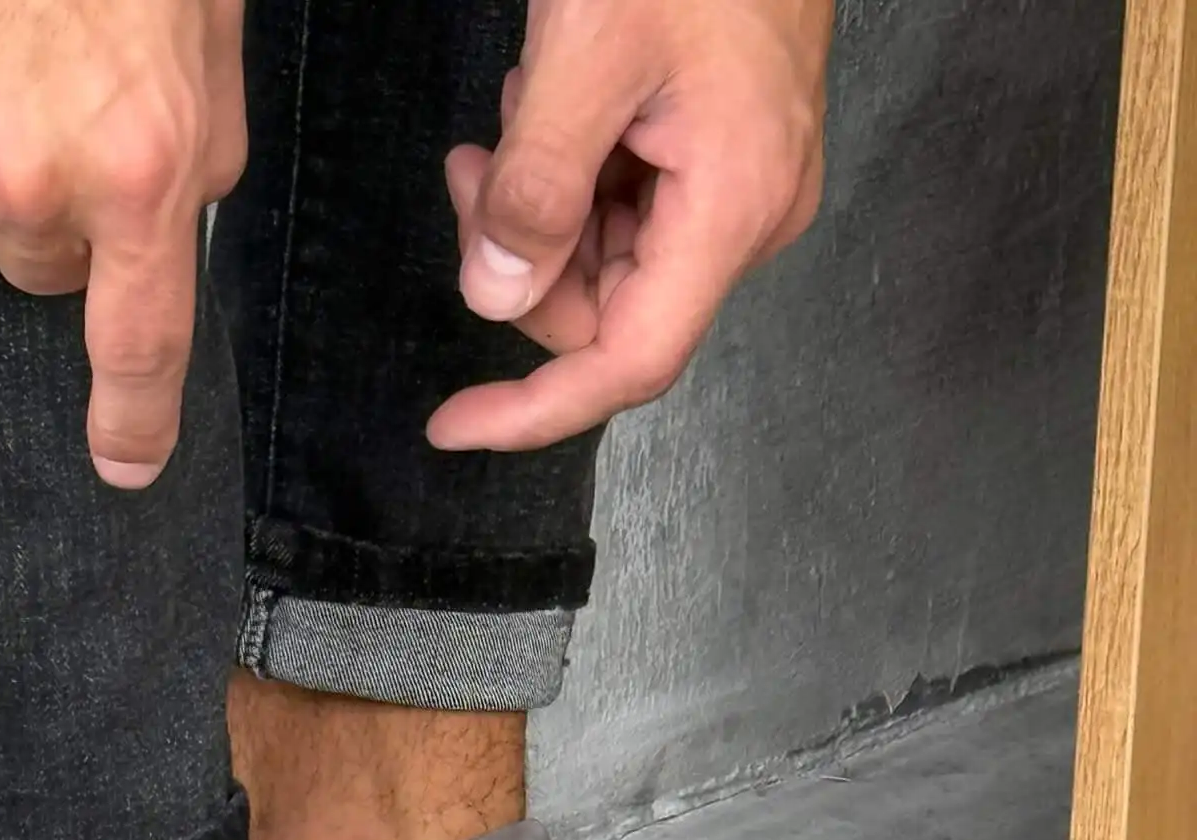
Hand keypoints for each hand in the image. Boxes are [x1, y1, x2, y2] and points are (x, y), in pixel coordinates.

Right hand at [0, 0, 245, 485]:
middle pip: (34, 275)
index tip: (128, 460)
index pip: (138, 341)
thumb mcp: (197, 46)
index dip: (136, 414)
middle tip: (47, 102)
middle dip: (51, 210)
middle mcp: (17, 176)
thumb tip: (153, 249)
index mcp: (135, 162)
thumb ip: (184, 163)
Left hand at [429, 0, 831, 451]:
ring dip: (541, 210)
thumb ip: (535, 186)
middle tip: (469, 171)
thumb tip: (494, 296)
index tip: (453, 425)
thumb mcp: (588, 49)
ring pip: (611, 260)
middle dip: (523, 262)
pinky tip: (557, 100)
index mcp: (733, 207)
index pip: (628, 362)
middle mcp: (751, 216)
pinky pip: (630, 206)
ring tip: (519, 110)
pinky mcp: (724, 154)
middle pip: (609, 311)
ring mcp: (741, 186)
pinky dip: (572, 175)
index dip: (536, 406)